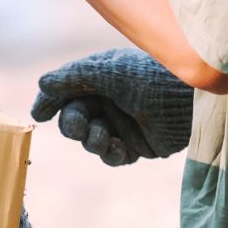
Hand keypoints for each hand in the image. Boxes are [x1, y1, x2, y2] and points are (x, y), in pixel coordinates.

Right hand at [30, 49, 195, 166]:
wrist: (187, 101)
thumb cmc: (148, 77)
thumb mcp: (107, 72)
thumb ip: (73, 78)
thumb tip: (42, 83)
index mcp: (100, 78)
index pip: (66, 91)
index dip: (51, 101)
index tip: (39, 113)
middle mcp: (109, 100)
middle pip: (74, 118)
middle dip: (72, 123)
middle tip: (78, 125)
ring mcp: (123, 124)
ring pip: (90, 139)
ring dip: (90, 140)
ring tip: (101, 136)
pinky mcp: (137, 145)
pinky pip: (112, 155)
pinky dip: (109, 153)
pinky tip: (115, 146)